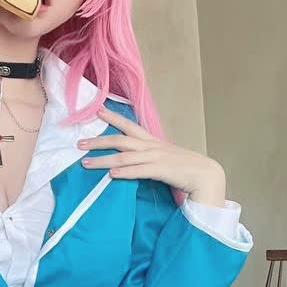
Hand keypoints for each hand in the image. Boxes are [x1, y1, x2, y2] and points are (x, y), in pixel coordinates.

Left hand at [78, 106, 226, 201]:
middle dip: (98, 141)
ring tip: (85, 163)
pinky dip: (124, 172)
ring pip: (124, 157)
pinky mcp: (161, 170)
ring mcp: (156, 158)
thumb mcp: (166, 159)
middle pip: (120, 140)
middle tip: (79, 143)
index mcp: (153, 142)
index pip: (130, 126)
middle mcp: (152, 147)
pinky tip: (111, 175)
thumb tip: (135, 160)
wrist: (207, 175)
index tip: (97, 111)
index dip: (113, 117)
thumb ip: (150, 158)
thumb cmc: (185, 170)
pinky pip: (139, 171)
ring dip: (103, 160)